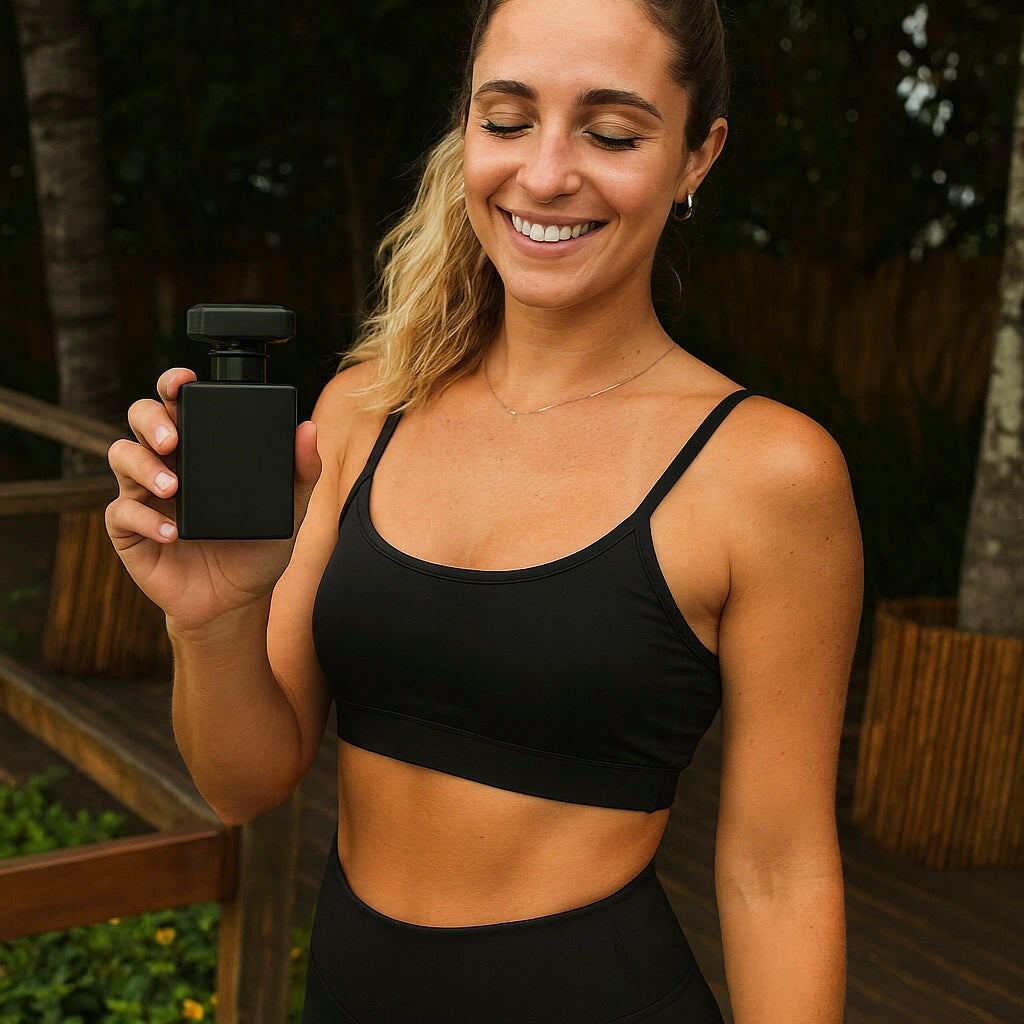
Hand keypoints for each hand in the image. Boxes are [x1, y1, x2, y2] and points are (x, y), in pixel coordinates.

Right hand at [105, 368, 321, 630]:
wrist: (237, 602)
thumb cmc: (257, 550)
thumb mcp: (288, 510)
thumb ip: (301, 472)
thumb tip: (308, 429)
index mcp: (201, 449)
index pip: (179, 404)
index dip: (173, 384)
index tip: (184, 381)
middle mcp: (167, 462)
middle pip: (140, 419)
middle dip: (151, 420)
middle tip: (174, 439)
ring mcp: (145, 494)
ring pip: (121, 456)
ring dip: (144, 466)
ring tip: (173, 486)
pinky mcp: (130, 531)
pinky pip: (122, 513)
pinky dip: (145, 519)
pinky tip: (171, 532)